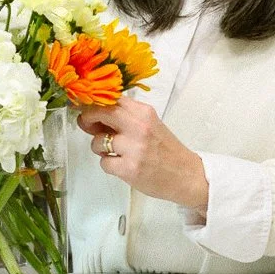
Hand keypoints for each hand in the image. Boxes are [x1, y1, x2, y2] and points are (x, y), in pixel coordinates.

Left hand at [77, 96, 208, 212]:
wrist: (186, 174)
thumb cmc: (165, 149)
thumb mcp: (149, 124)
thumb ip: (125, 117)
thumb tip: (92, 114)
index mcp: (144, 112)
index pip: (111, 99)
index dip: (95, 104)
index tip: (90, 112)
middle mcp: (139, 126)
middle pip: (101, 112)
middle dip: (88, 119)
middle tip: (89, 127)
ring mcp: (134, 148)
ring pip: (97, 142)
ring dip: (99, 148)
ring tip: (114, 152)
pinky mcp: (130, 169)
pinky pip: (104, 162)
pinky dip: (108, 165)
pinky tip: (120, 165)